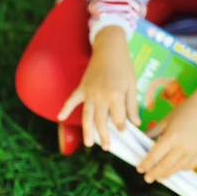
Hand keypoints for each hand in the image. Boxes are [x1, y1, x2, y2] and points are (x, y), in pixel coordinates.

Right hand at [57, 26, 139, 149]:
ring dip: (87, 131)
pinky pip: (72, 99)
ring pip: (87, 116)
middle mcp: (100, 96)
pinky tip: (60, 117)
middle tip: (107, 148)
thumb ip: (132, 105)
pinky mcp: (81, 87)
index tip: (125, 133)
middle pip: (101, 121)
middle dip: (104, 136)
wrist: (110, 48)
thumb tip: (136, 123)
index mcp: (115, 95)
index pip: (118, 118)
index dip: (122, 127)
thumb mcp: (132, 84)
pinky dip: (65, 108)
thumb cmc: (124, 66)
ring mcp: (89, 92)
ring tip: (89, 143)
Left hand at [136, 95, 196, 182]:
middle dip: (154, 173)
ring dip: (166, 174)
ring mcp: (193, 152)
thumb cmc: (185, 110)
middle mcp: (182, 147)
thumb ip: (153, 132)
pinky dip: (180, 169)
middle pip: (165, 166)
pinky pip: (189, 166)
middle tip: (147, 178)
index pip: (155, 156)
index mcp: (171, 137)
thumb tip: (141, 140)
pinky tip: (174, 168)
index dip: (145, 164)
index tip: (139, 169)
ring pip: (177, 169)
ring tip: (159, 177)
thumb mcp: (166, 120)